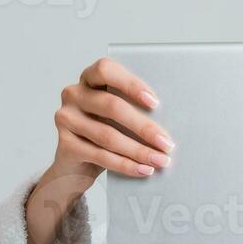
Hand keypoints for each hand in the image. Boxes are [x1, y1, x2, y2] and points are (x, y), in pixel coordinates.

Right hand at [26, 58, 174, 243]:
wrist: (74, 173)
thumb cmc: (110, 142)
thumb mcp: (123, 125)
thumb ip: (139, 116)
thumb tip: (178, 126)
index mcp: (90, 81)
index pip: (105, 69)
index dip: (130, 82)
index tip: (156, 101)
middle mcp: (72, 96)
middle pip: (110, 107)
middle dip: (144, 127)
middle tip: (170, 143)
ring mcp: (63, 121)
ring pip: (107, 136)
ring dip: (140, 151)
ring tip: (164, 161)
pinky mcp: (64, 148)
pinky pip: (99, 157)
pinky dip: (127, 166)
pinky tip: (146, 172)